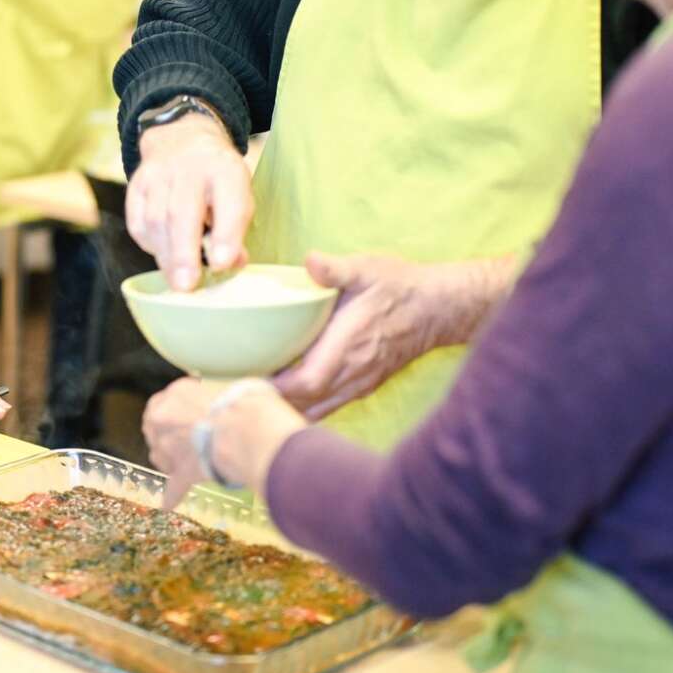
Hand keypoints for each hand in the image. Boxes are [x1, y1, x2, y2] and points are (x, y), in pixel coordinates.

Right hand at [126, 112, 250, 290]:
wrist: (182, 139)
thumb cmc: (217, 179)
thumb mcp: (238, 194)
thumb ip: (236, 230)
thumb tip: (229, 265)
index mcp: (225, 170)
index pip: (228, 202)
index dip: (226, 234)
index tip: (222, 264)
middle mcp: (190, 167)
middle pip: (182, 213)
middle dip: (183, 253)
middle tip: (186, 286)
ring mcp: (158, 174)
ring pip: (156, 220)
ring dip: (166, 256)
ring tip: (176, 280)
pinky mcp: (136, 184)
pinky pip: (138, 222)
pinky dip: (150, 244)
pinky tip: (163, 254)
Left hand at [142, 378, 301, 507]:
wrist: (245, 431)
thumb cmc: (244, 404)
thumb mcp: (231, 386)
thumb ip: (222, 396)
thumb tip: (238, 398)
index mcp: (177, 393)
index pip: (164, 401)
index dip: (174, 412)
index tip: (184, 417)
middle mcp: (165, 418)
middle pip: (155, 429)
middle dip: (168, 436)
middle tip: (188, 440)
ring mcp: (170, 447)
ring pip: (160, 456)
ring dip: (170, 460)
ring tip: (189, 462)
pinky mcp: (182, 472)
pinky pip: (173, 487)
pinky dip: (172, 496)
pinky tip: (169, 503)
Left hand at [270, 252, 514, 419]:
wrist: (437, 309)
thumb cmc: (400, 287)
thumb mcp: (368, 268)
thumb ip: (337, 269)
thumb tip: (311, 262)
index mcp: (351, 342)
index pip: (309, 379)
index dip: (277, 388)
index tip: (246, 383)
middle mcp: (354, 371)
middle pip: (305, 403)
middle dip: (270, 403)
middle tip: (235, 393)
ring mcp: (359, 383)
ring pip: (316, 411)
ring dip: (285, 410)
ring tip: (251, 401)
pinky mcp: (363, 386)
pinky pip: (327, 407)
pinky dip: (302, 409)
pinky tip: (281, 402)